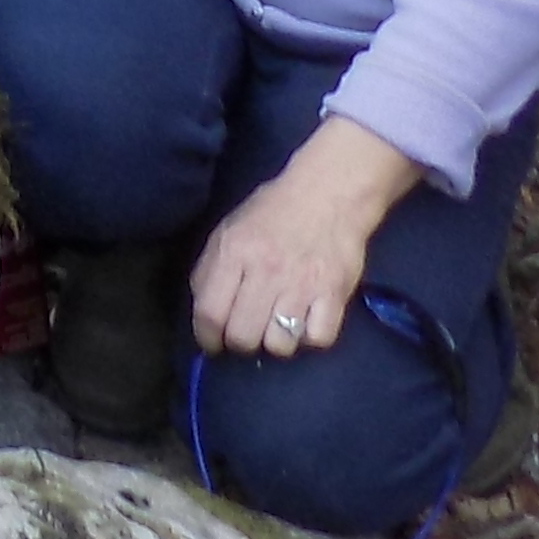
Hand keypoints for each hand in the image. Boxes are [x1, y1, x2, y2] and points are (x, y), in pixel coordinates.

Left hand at [186, 121, 419, 358]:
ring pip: (279, 345)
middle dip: (240, 343)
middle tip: (246, 333)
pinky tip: (306, 322)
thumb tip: (204, 312)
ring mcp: (302, 285)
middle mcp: (266, 271)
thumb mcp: (230, 229)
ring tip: (277, 327)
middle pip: (243, 336)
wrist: (329, 193)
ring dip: (275, 342)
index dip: (207, 337)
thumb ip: (211, 268)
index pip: (209, 312)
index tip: (213, 343)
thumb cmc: (274, 211)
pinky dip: (310, 337)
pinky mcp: (334, 294)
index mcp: (234, 252)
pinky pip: (317, 339)